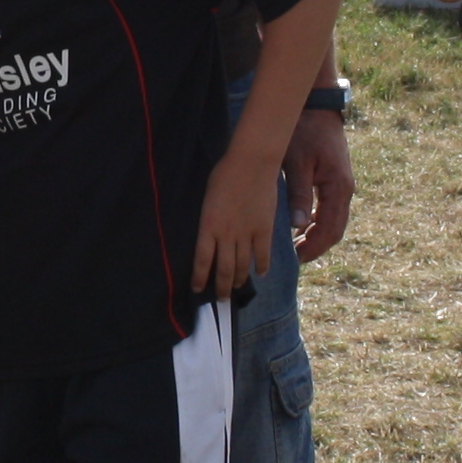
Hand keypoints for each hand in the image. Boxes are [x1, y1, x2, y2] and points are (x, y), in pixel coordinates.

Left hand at [191, 148, 281, 302]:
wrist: (251, 163)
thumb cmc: (224, 174)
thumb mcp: (209, 199)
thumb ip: (210, 220)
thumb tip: (210, 235)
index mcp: (208, 226)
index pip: (202, 260)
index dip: (199, 278)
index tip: (197, 289)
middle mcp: (226, 235)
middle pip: (223, 269)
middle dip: (221, 287)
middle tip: (220, 299)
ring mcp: (247, 233)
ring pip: (242, 265)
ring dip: (239, 280)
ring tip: (236, 288)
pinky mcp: (264, 229)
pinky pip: (262, 254)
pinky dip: (262, 266)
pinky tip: (260, 274)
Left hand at [281, 106, 356, 263]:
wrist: (317, 106)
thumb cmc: (305, 131)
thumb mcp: (297, 162)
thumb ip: (299, 194)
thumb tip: (299, 226)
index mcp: (338, 188)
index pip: (330, 229)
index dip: (314, 247)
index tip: (296, 259)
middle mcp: (346, 190)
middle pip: (335, 229)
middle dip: (317, 246)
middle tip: (295, 259)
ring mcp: (343, 185)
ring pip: (334, 220)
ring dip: (318, 235)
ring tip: (296, 247)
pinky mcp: (337, 180)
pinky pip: (332, 209)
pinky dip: (319, 222)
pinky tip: (303, 227)